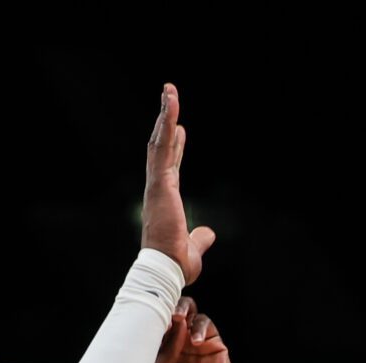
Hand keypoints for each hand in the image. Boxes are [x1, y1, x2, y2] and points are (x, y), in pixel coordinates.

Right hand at [142, 84, 217, 283]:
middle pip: (160, 148)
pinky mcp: (160, 183)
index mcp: (165, 200)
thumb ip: (201, 238)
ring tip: (169, 89)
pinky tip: (171, 103)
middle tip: (169, 96)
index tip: (180, 128)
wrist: (166, 270)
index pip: (170, 166)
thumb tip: (208, 233)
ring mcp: (157, 184)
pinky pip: (162, 146)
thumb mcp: (195, 248)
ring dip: (165, 114)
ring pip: (159, 141)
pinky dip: (167, 123)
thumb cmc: (176, 264)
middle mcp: (158, 188)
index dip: (174, 146)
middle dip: (166, 121)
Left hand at [149, 295, 238, 362]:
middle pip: (168, 311)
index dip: (148, 314)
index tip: (146, 312)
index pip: (150, 324)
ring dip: (182, 309)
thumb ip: (162, 352)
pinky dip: (199, 327)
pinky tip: (195, 341)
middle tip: (165, 312)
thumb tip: (175, 323)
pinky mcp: (214, 345)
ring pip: (188, 311)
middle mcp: (174, 344)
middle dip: (165, 306)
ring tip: (178, 318)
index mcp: (156, 352)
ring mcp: (194, 343)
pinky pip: (205, 324)